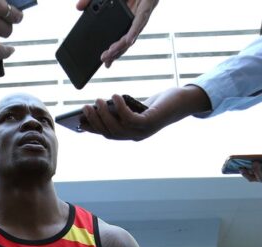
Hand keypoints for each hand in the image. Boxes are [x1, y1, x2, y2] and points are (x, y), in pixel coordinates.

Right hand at [76, 0, 158, 66]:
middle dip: (114, 52)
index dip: (112, 50)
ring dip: (121, 46)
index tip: (103, 59)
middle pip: (125, 41)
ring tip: (110, 54)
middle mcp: (135, 19)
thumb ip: (90, 0)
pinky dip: (133, 32)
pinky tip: (128, 40)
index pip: (118, 38)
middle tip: (104, 60)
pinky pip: (139, 23)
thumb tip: (78, 8)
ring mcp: (141, 15)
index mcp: (127, 17)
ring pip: (132, 35)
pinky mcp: (146, 8)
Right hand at [80, 87, 209, 140]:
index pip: (108, 134)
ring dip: (105, 115)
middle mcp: (136, 136)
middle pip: (110, 133)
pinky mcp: (150, 122)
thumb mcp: (135, 106)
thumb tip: (101, 106)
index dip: (93, 129)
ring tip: (98, 100)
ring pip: (118, 128)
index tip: (80, 121)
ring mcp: (143, 131)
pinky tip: (115, 95)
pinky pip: (130, 119)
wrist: (181, 102)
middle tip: (86, 106)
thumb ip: (120, 109)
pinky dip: (120, 108)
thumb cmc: (157, 103)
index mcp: (130, 134)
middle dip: (96, 121)